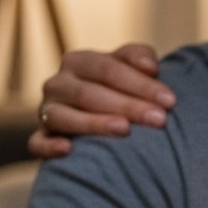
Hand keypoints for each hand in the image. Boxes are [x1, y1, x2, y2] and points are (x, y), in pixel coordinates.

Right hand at [29, 44, 176, 158]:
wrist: (103, 116)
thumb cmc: (123, 89)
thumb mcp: (132, 69)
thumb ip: (140, 58)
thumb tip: (151, 67)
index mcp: (79, 62)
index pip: (108, 69)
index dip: (140, 83)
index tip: (170, 100)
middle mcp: (58, 84)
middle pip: (89, 93)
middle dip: (127, 106)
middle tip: (160, 120)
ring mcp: (47, 111)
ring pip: (63, 117)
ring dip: (94, 123)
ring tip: (125, 130)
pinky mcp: (41, 137)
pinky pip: (37, 143)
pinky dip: (49, 146)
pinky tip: (68, 149)